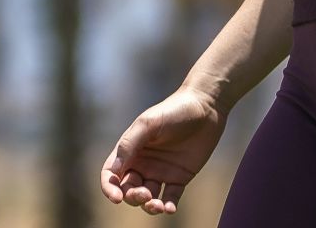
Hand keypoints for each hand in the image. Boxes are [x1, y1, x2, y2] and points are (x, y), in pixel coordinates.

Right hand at [99, 86, 227, 215]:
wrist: (206, 106)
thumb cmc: (174, 110)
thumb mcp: (148, 123)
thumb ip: (129, 144)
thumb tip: (114, 171)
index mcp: (130, 150)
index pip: (111, 174)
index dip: (109, 188)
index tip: (116, 198)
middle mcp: (142, 163)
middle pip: (129, 189)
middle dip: (133, 197)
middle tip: (144, 194)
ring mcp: (160, 172)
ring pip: (148, 198)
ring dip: (149, 206)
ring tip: (157, 206)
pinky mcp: (179, 177)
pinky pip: (170, 197)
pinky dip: (167, 206)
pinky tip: (169, 209)